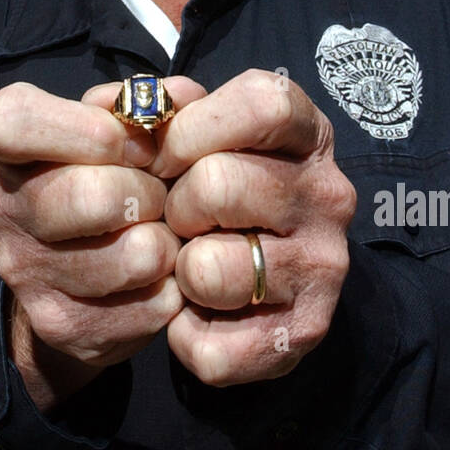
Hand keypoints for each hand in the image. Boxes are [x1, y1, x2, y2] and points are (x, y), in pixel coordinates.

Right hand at [0, 77, 205, 411]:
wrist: (76, 274)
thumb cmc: (108, 175)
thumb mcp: (119, 127)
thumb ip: (150, 101)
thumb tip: (182, 98)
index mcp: (9, 148)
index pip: (17, 122)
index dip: (85, 129)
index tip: (133, 143)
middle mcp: (3, 208)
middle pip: (89, 195)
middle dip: (148, 192)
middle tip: (160, 195)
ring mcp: (26, 273)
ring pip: (132, 256)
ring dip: (168, 243)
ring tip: (163, 234)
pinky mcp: (63, 325)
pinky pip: (149, 305)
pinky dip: (172, 289)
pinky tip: (160, 276)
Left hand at [150, 69, 356, 386]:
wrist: (257, 284)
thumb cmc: (211, 189)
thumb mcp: (195, 135)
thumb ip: (157, 111)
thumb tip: (120, 110)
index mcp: (307, 135)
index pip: (261, 106)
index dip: (191, 129)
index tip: (162, 155)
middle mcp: (329, 196)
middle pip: (218, 184)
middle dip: (175, 205)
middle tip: (178, 219)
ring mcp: (323, 267)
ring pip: (209, 268)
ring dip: (180, 272)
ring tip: (192, 266)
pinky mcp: (303, 333)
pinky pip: (210, 343)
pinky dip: (185, 333)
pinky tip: (200, 313)